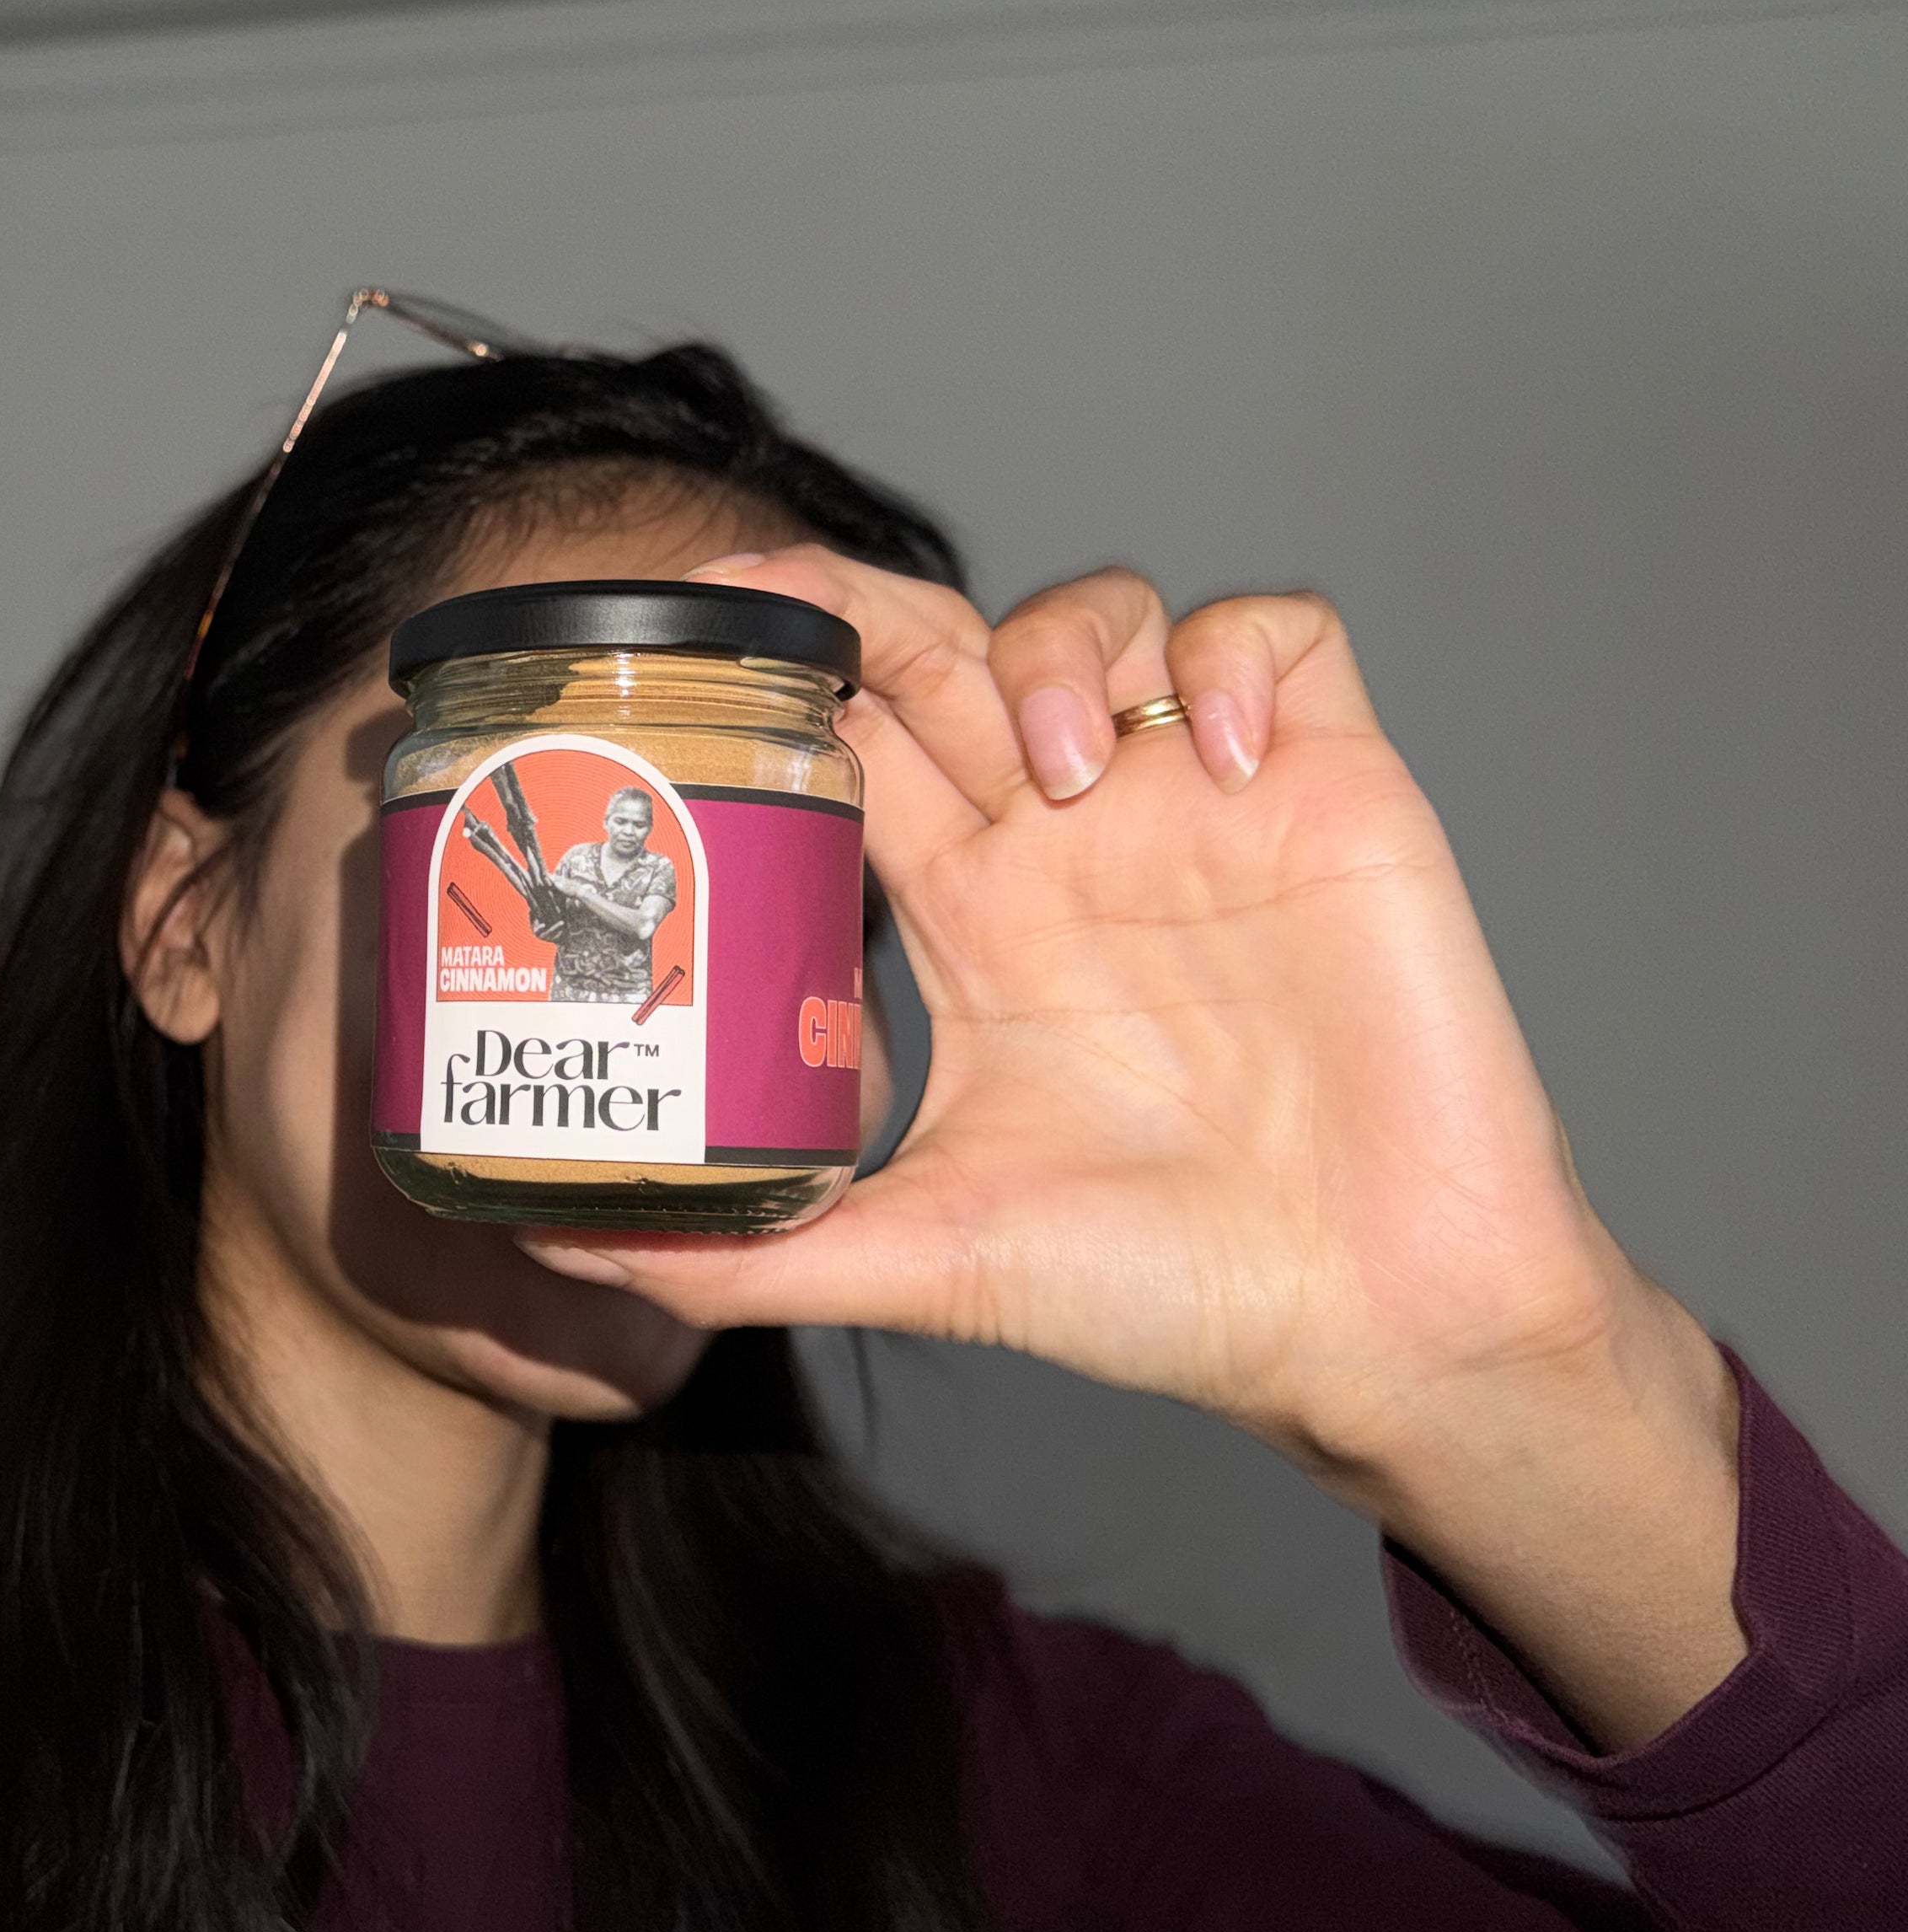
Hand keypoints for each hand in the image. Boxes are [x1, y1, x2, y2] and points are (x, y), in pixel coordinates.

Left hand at [522, 549, 1744, 1745]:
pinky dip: (1236, 656)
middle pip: (949, 649)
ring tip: (1060, 771)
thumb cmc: (1167, 1291)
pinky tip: (1217, 760)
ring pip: (1103, 611)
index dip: (782, 680)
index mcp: (973, 918)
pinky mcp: (1334, 790)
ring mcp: (1201, 806)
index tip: (696, 646)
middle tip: (808, 610)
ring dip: (1054, 647)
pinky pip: (1283, 634)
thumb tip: (560, 1249)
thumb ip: (746, 1255)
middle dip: (871, 608)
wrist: (1370, 1323)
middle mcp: (1073, 842)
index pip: (855, 744)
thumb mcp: (924, 1263)